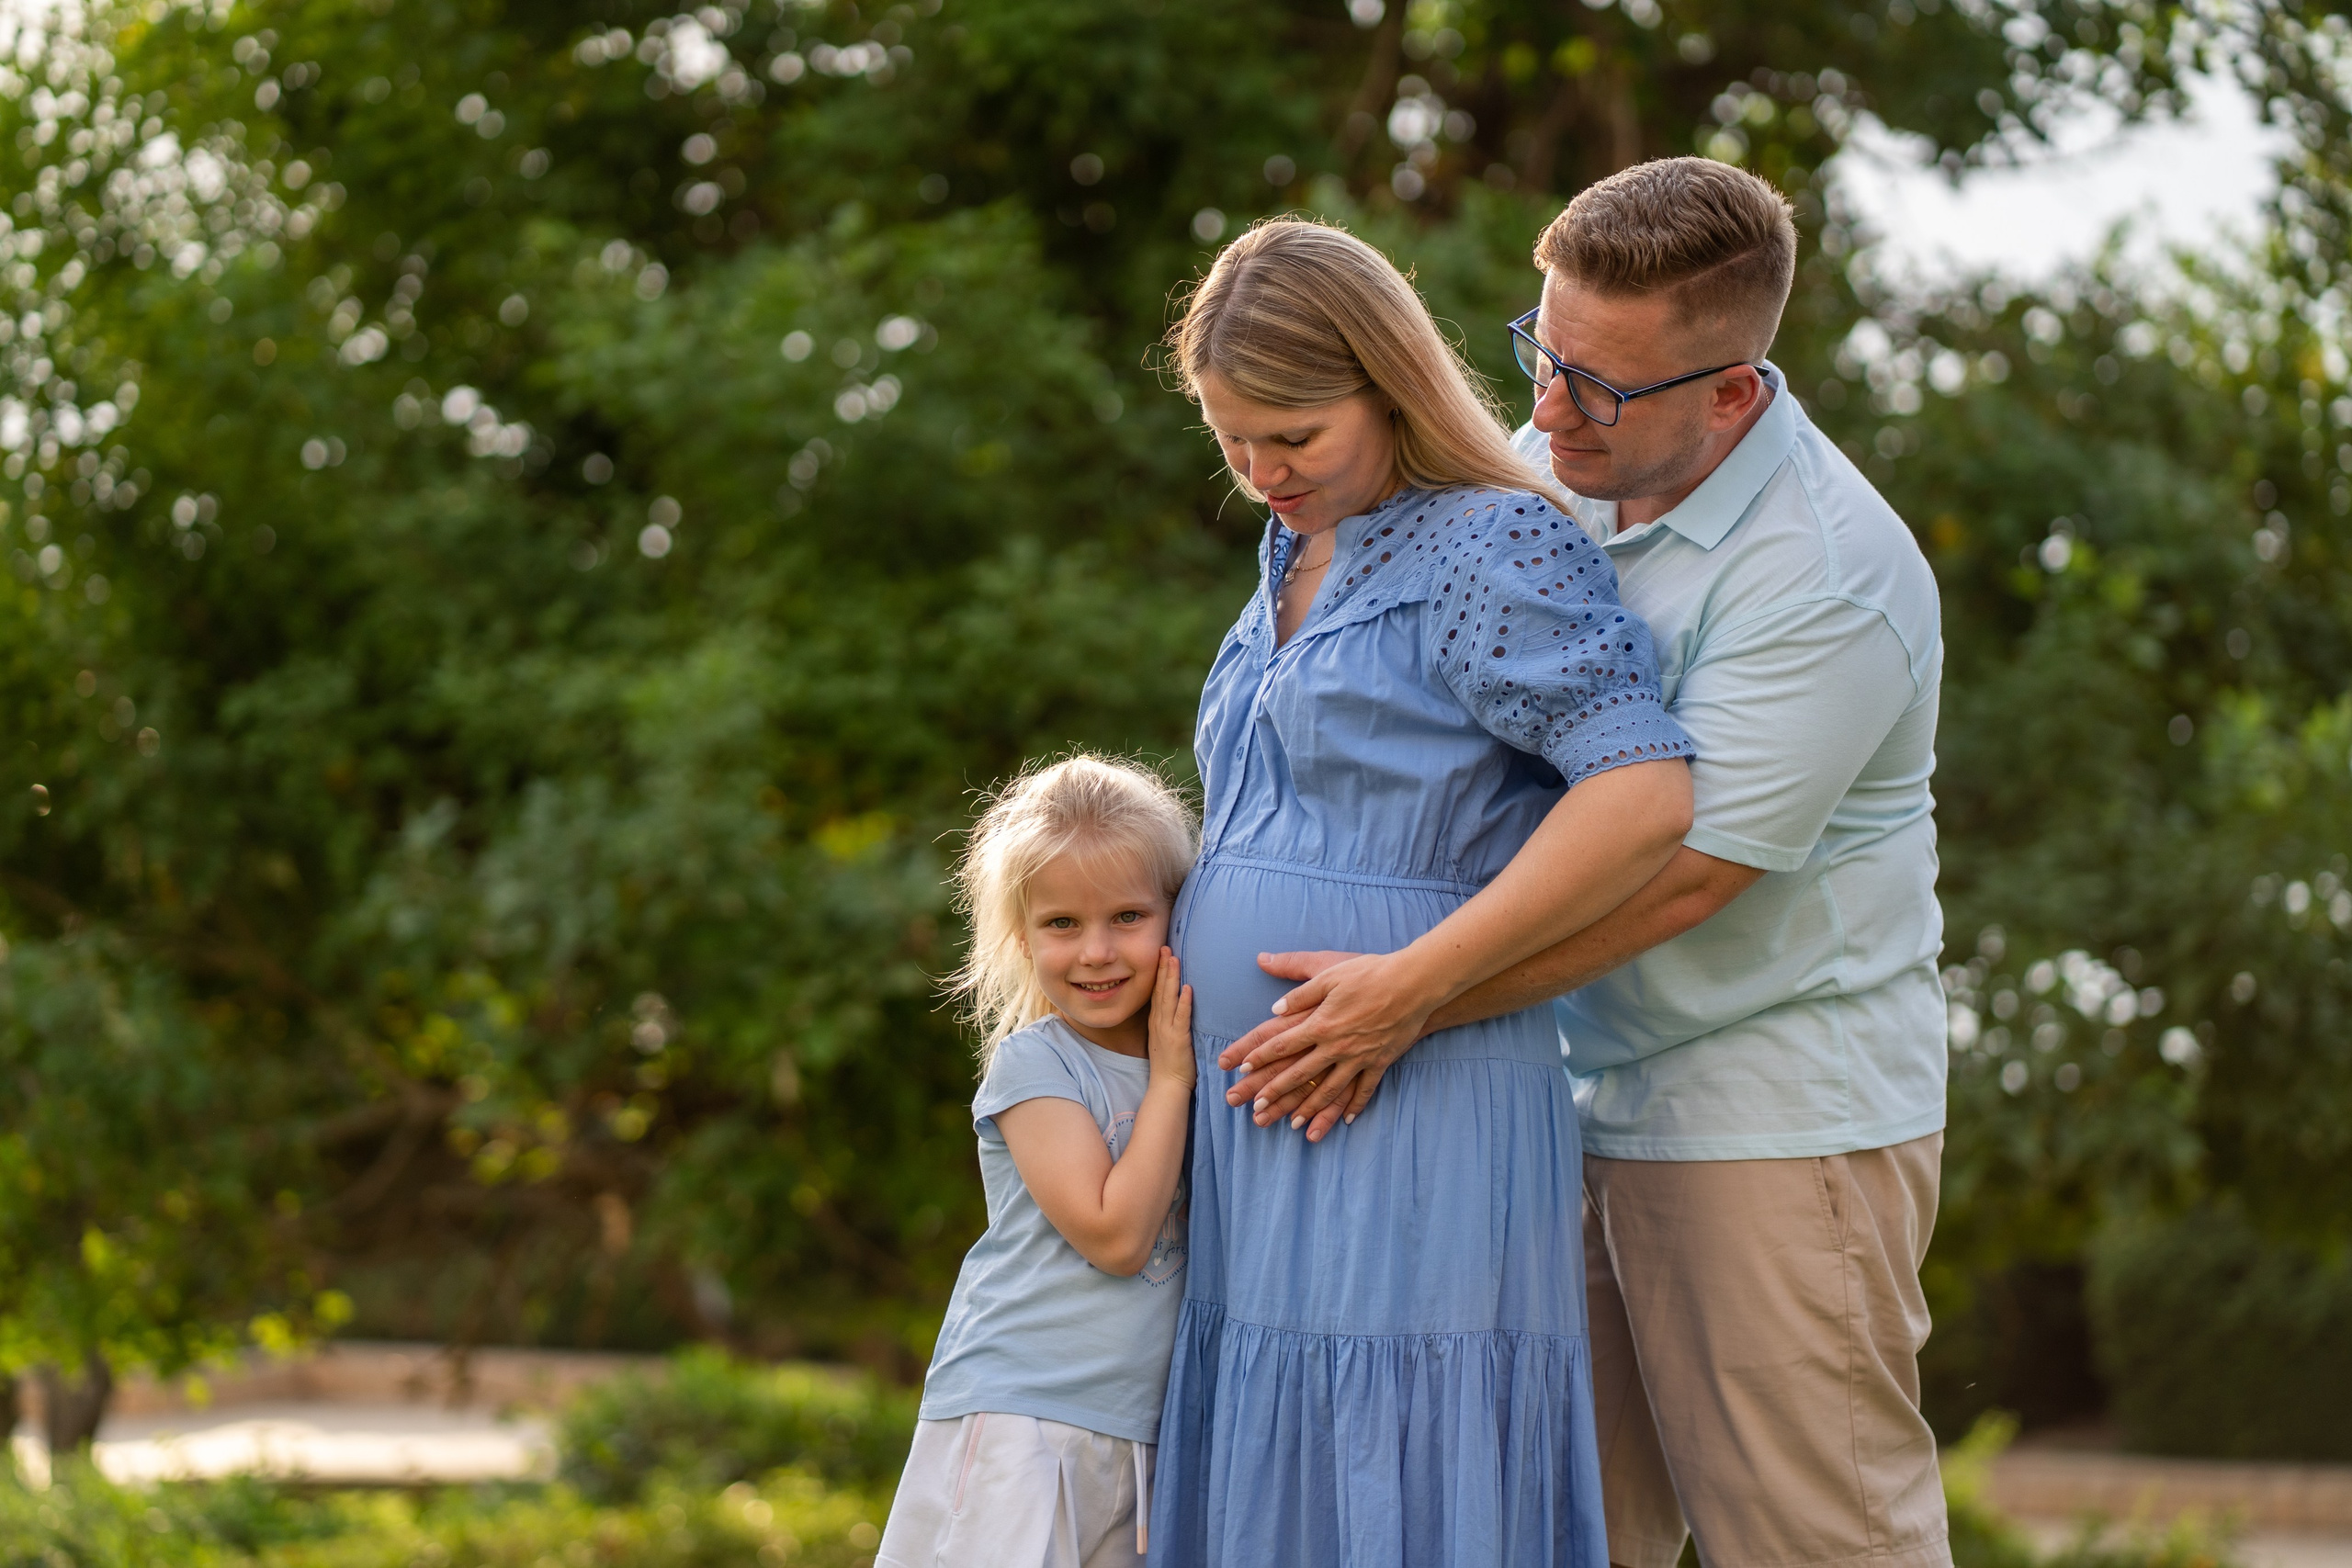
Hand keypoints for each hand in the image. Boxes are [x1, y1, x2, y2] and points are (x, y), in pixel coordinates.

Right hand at [1147, 948, 1195, 1089]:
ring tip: (1173, 958)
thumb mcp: (1165, 1038)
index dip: (1158, 972)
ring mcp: (1167, 1030)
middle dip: (1162, 967)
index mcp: (1156, 1021)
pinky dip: (1184, 1002)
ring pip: (1168, 999)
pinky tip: (1187, 988)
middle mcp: (1159, 1022)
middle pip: (1159, 989)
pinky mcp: (1178, 1039)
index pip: (1156, 991)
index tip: (1161, 954)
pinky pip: (1181, 1017)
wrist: (1167, 1086)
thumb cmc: (1170, 1065)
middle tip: (1164, 947)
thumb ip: (1169, 1022)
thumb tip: (1176, 1006)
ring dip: (1171, 978)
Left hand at [1215, 949, 1438, 1142]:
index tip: (1242, 1070)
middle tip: (1256, 1109)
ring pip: (1330, 1090)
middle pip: (1300, 1073)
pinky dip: (1355, 1106)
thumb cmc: (1369, 973)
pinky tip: (1346, 1121)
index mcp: (1320, 1022)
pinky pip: (1365, 1089)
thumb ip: (1299, 991)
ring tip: (1293, 1124)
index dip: (1260, 1057)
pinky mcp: (1380, 1061)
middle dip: (1275, 1092)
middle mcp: (1336, 1045)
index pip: (1282, 1043)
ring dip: (1310, 1108)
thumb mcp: (1328, 972)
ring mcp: (1359, 1057)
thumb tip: (1274, 1007)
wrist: (1412, 983)